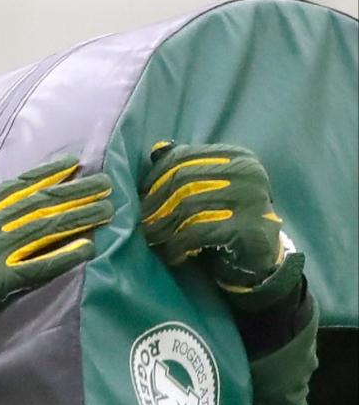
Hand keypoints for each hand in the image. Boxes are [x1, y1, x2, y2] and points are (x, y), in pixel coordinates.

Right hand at [0, 156, 113, 318]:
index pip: (19, 186)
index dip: (48, 174)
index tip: (73, 164)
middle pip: (44, 203)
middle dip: (77, 192)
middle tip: (107, 184)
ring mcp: (1, 251)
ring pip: (50, 228)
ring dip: (81, 217)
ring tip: (108, 208)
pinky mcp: (5, 278)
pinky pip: (43, 265)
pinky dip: (67, 255)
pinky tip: (89, 247)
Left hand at [140, 142, 303, 309]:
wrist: (261, 254)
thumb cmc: (227, 217)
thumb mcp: (210, 187)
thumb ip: (187, 167)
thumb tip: (156, 149)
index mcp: (236, 156)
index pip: (183, 157)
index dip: (156, 177)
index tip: (143, 195)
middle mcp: (246, 172)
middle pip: (182, 181)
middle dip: (155, 203)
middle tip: (143, 221)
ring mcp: (250, 198)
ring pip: (187, 207)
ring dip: (163, 226)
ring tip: (153, 238)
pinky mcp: (247, 227)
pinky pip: (198, 233)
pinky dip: (178, 245)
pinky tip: (174, 254)